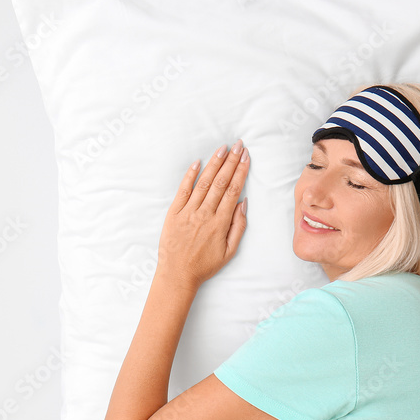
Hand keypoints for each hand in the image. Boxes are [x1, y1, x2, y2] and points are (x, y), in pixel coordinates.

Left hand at [156, 140, 248, 291]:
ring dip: (214, 164)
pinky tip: (197, 162)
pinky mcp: (174, 213)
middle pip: (220, 182)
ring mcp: (188, 212)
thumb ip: (238, 226)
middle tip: (239, 145)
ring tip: (223, 148)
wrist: (177, 274)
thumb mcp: (229, 251)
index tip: (246, 157)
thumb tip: (243, 203)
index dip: (240, 171)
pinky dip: (190, 175)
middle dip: (231, 162)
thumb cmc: (204, 265)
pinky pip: (183, 190)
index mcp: (220, 223)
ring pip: (203, 183)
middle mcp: (204, 214)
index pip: (233, 190)